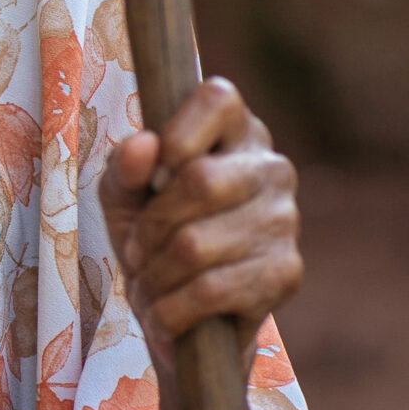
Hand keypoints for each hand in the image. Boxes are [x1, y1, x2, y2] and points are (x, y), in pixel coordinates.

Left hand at [99, 75, 301, 355]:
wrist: (180, 311)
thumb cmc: (149, 234)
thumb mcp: (122, 195)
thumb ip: (124, 167)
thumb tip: (144, 143)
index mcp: (235, 130)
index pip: (218, 97)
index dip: (175, 135)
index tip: (153, 176)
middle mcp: (271, 166)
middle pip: (200, 179)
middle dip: (150, 225)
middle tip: (137, 248)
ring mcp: (286, 219)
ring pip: (196, 244)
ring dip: (154, 274)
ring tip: (149, 282)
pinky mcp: (286, 272)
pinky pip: (212, 290)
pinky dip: (171, 308)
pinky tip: (166, 312)